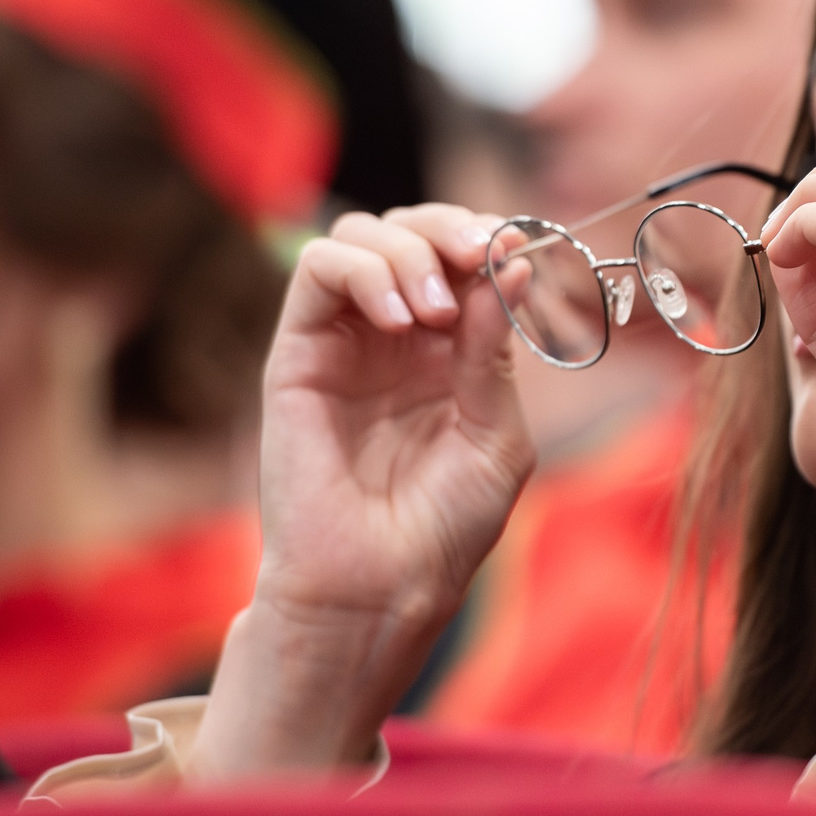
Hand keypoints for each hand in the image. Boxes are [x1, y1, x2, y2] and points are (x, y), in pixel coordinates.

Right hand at [193, 205, 534, 778]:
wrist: (378, 587)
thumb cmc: (442, 527)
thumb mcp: (495, 433)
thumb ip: (493, 350)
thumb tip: (508, 265)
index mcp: (451, 351)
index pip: (463, 259)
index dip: (489, 239)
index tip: (519, 245)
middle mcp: (396, 337)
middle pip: (413, 232)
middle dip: (450, 228)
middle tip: (480, 251)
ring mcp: (346, 341)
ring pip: (362, 237)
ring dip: (408, 250)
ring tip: (434, 310)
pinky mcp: (297, 352)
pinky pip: (317, 270)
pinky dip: (363, 270)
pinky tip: (399, 318)